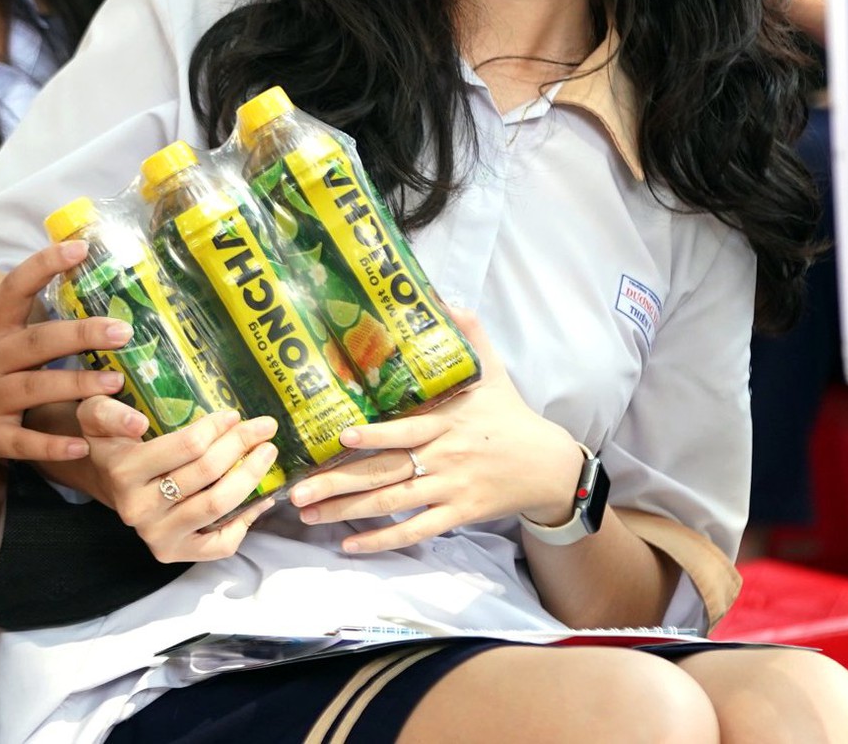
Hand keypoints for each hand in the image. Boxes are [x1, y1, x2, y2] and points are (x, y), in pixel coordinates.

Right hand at [0, 240, 132, 475]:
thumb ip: (28, 325)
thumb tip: (81, 297)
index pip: (16, 288)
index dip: (45, 265)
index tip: (80, 247)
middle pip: (36, 342)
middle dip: (79, 334)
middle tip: (122, 330)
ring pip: (33, 389)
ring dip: (75, 385)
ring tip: (115, 383)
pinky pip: (22, 441)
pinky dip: (51, 445)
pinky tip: (82, 444)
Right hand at [79, 395, 280, 562]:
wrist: (104, 480)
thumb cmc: (111, 442)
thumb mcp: (98, 415)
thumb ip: (111, 412)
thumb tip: (138, 422)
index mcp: (124, 471)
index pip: (187, 447)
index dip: (217, 428)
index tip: (235, 414)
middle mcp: (139, 509)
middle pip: (207, 474)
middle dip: (242, 446)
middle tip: (264, 428)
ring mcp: (157, 535)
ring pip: (218, 506)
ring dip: (251, 477)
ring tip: (267, 454)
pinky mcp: (174, 553)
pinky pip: (221, 543)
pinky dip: (246, 519)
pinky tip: (259, 496)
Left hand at [286, 311, 581, 554]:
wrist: (549, 466)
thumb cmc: (510, 415)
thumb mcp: (494, 372)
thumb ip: (470, 337)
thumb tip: (449, 301)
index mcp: (447, 423)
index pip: (407, 430)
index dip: (376, 436)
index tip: (342, 436)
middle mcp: (443, 458)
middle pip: (385, 473)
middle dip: (339, 483)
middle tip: (298, 492)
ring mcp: (448, 490)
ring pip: (391, 504)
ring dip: (347, 512)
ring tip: (308, 514)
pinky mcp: (455, 515)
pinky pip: (414, 531)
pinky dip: (382, 541)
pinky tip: (349, 546)